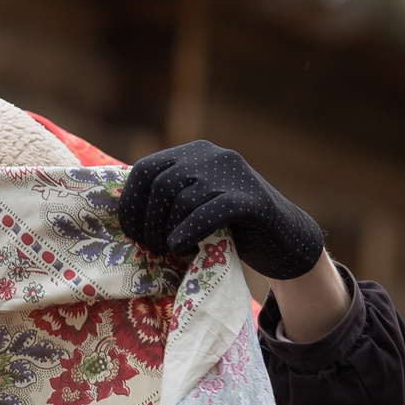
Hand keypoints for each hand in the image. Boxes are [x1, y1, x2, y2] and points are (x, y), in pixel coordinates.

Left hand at [118, 142, 324, 282]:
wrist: (286, 241)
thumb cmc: (231, 229)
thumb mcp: (192, 206)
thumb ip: (165, 201)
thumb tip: (119, 215)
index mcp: (193, 154)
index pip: (144, 170)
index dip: (131, 204)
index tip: (132, 233)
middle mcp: (211, 155)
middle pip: (160, 184)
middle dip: (148, 221)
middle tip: (152, 247)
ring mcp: (234, 174)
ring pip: (182, 198)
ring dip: (168, 230)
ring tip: (171, 250)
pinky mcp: (252, 198)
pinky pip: (208, 211)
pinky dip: (189, 231)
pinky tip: (184, 247)